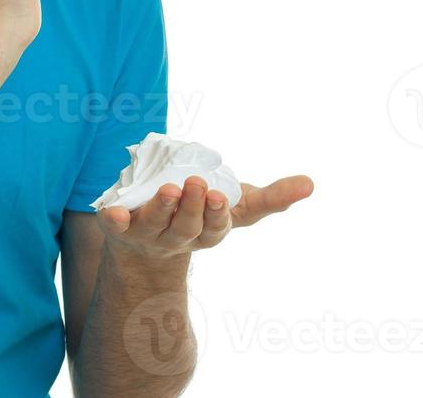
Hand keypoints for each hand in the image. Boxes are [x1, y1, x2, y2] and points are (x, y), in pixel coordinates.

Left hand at [96, 174, 314, 260]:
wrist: (148, 239)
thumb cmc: (201, 215)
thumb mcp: (237, 206)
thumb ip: (271, 198)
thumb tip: (310, 184)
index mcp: (207, 232)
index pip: (215, 228)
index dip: (217, 215)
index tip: (221, 197)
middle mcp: (177, 237)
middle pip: (186, 227)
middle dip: (193, 208)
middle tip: (198, 185)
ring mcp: (148, 232)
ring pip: (155, 224)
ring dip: (162, 208)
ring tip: (170, 189)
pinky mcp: (121, 226)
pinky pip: (115, 225)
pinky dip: (114, 219)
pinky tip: (112, 212)